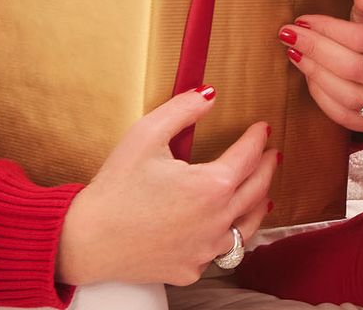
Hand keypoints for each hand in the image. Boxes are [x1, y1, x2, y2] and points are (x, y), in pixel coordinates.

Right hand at [57, 88, 277, 286]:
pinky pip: (220, 251)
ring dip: (259, 206)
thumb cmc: (116, 188)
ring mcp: (206, 249)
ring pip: (247, 227)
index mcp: (212, 186)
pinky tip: (228, 228)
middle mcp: (217, 221)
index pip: (248, 156)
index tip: (262, 129)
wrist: (89, 240)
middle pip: (257, 191)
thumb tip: (209, 94)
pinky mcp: (192, 268)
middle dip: (267, 169)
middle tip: (273, 156)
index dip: (257, 139)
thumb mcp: (146, 135)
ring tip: (264, 194)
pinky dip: (230, 235)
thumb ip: (182, 110)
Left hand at [283, 0, 362, 133]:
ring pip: (349, 96)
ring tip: (296, 55)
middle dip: (315, 50)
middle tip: (290, 36)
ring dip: (315, 74)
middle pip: (354, 68)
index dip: (327, 29)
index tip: (302, 21)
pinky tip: (310, 78)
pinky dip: (322, 98)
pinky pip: (346, 117)